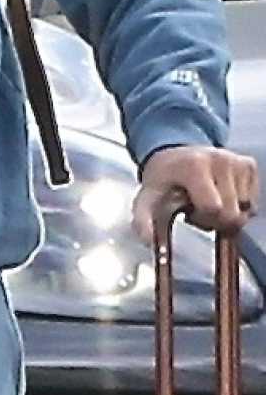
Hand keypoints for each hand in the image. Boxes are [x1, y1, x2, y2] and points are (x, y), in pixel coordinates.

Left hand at [132, 145, 258, 242]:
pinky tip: (220, 196)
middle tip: (199, 210)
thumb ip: (142, 219)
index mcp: (195, 166)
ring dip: (228, 214)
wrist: (174, 154)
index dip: (203, 218)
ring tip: (209, 202)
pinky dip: (238, 207)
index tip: (190, 213)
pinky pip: (252, 203)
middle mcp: (220, 160)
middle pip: (232, 213)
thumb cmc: (163, 179)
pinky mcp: (248, 165)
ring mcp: (237, 161)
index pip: (214, 208)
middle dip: (216, 220)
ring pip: (245, 210)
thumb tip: (146, 240)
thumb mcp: (146, 197)